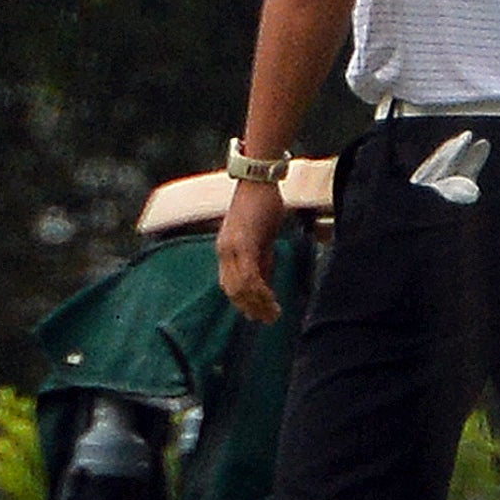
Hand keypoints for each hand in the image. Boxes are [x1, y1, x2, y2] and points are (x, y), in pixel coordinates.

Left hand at [217, 180, 287, 323]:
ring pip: (240, 287)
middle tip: (267, 320)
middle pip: (232, 290)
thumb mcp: (263, 235)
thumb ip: (263, 258)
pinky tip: (271, 299)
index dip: (243, 302)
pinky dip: (260, 291)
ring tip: (273, 314)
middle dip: (250, 308)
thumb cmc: (262, 203)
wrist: (258, 179)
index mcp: (227, 249)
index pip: (230, 284)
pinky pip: (249, 275)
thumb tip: (266, 281)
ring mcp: (232, 247)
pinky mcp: (243, 243)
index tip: (258, 315)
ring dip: (257, 303)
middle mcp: (225, 250)